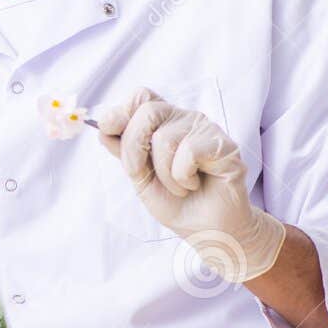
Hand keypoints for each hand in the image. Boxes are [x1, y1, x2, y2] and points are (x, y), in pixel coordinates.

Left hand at [95, 87, 285, 282]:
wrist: (205, 230)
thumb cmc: (175, 202)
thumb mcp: (139, 176)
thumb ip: (123, 150)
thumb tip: (102, 126)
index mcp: (164, 122)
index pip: (141, 96)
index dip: (121, 110)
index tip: (108, 129)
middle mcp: (185, 119)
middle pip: (148, 111)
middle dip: (133, 148)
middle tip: (142, 174)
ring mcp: (206, 129)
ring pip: (165, 138)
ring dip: (163, 174)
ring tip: (178, 186)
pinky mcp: (224, 145)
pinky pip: (189, 152)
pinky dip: (183, 177)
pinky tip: (193, 184)